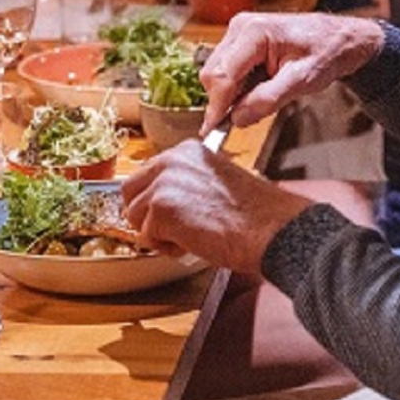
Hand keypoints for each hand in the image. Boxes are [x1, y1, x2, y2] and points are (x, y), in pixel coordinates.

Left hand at [121, 142, 312, 273]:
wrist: (270, 229)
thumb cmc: (253, 215)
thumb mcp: (215, 183)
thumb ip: (185, 184)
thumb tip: (160, 202)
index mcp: (186, 151)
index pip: (146, 175)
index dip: (154, 201)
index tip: (173, 214)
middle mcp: (171, 160)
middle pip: (130, 193)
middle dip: (145, 217)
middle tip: (174, 231)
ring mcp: (164, 183)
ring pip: (134, 217)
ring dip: (157, 234)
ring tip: (189, 237)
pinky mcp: (161, 208)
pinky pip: (146, 237)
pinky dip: (166, 248)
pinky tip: (192, 244)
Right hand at [198, 12, 385, 131]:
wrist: (339, 38)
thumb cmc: (326, 53)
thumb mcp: (301, 81)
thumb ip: (267, 100)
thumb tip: (237, 118)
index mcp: (254, 32)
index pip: (222, 75)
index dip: (216, 106)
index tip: (212, 132)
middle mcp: (240, 27)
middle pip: (213, 74)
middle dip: (224, 101)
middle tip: (247, 117)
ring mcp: (238, 32)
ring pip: (216, 73)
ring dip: (231, 94)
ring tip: (261, 98)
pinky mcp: (239, 40)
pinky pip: (226, 69)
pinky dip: (236, 86)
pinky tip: (258, 89)